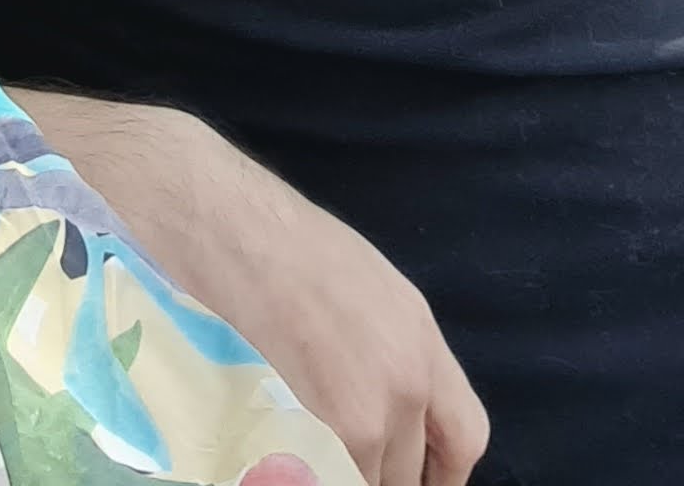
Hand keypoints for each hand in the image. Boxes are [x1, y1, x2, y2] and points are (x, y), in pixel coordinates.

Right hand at [15, 91, 486, 485]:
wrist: (220, 223)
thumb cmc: (279, 242)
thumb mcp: (364, 289)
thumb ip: (386, 354)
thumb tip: (385, 405)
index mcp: (421, 339)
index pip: (464, 438)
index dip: (440, 474)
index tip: (415, 480)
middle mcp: (405, 380)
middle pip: (411, 472)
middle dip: (379, 476)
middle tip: (343, 466)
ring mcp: (362, 409)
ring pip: (365, 479)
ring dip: (340, 475)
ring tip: (303, 462)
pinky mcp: (313, 427)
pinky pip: (322, 479)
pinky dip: (306, 476)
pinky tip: (278, 463)